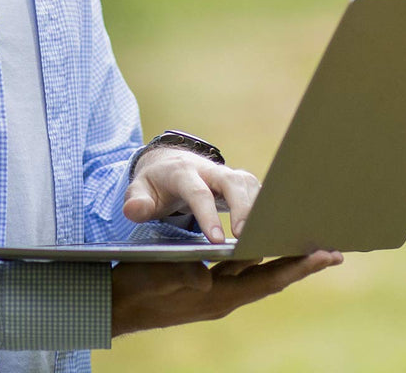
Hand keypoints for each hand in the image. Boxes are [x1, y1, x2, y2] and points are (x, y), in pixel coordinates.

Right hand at [111, 252, 342, 337]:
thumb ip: (180, 275)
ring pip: (257, 272)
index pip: (266, 280)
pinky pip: (240, 270)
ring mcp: (214, 292)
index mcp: (216, 298)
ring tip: (307, 244)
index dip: (296, 267)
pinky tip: (263, 245)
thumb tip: (204, 276)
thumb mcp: (154, 277)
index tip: (324, 254)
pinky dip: (258, 257)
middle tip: (333, 251)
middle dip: (300, 263)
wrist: (113, 304)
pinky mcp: (204, 286)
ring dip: (282, 258)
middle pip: (270, 277)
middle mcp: (222, 296)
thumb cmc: (132, 288)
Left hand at [123, 147, 259, 242]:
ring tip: (264, 237)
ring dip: (259, 208)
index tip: (217, 241)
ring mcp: (225, 175)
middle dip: (242, 208)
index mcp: (182, 172)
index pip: (197, 192)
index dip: (207, 215)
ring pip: (248, 184)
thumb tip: (133, 211)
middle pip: (231, 182)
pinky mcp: (238, 183)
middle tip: (246, 237)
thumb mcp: (139, 191)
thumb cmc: (155, 185)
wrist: (168, 165)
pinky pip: (257, 191)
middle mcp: (208, 170)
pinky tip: (272, 231)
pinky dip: (267, 207)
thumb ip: (136, 202)